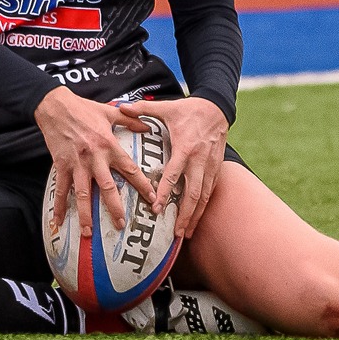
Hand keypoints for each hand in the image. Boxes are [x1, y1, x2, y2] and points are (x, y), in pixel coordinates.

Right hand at [37, 88, 155, 239]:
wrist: (56, 106)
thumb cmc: (84, 108)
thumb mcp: (110, 111)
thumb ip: (130, 120)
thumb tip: (148, 126)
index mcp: (109, 145)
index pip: (130, 169)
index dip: (142, 185)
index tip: (153, 199)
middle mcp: (94, 158)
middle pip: (107, 187)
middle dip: (114, 208)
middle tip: (121, 226)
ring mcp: (76, 164)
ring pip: (83, 194)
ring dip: (85, 215)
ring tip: (89, 233)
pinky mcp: (61, 166)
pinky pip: (60, 190)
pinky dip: (59, 206)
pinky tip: (59, 222)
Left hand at [117, 97, 227, 238]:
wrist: (217, 106)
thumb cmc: (190, 108)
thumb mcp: (167, 107)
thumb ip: (143, 109)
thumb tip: (121, 107)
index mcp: (185, 147)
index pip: (174, 174)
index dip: (165, 193)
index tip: (157, 209)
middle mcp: (199, 159)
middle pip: (193, 192)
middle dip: (186, 214)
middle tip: (176, 233)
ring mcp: (210, 165)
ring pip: (204, 195)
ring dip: (196, 215)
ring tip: (187, 233)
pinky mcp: (217, 166)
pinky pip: (211, 190)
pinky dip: (205, 206)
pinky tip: (198, 218)